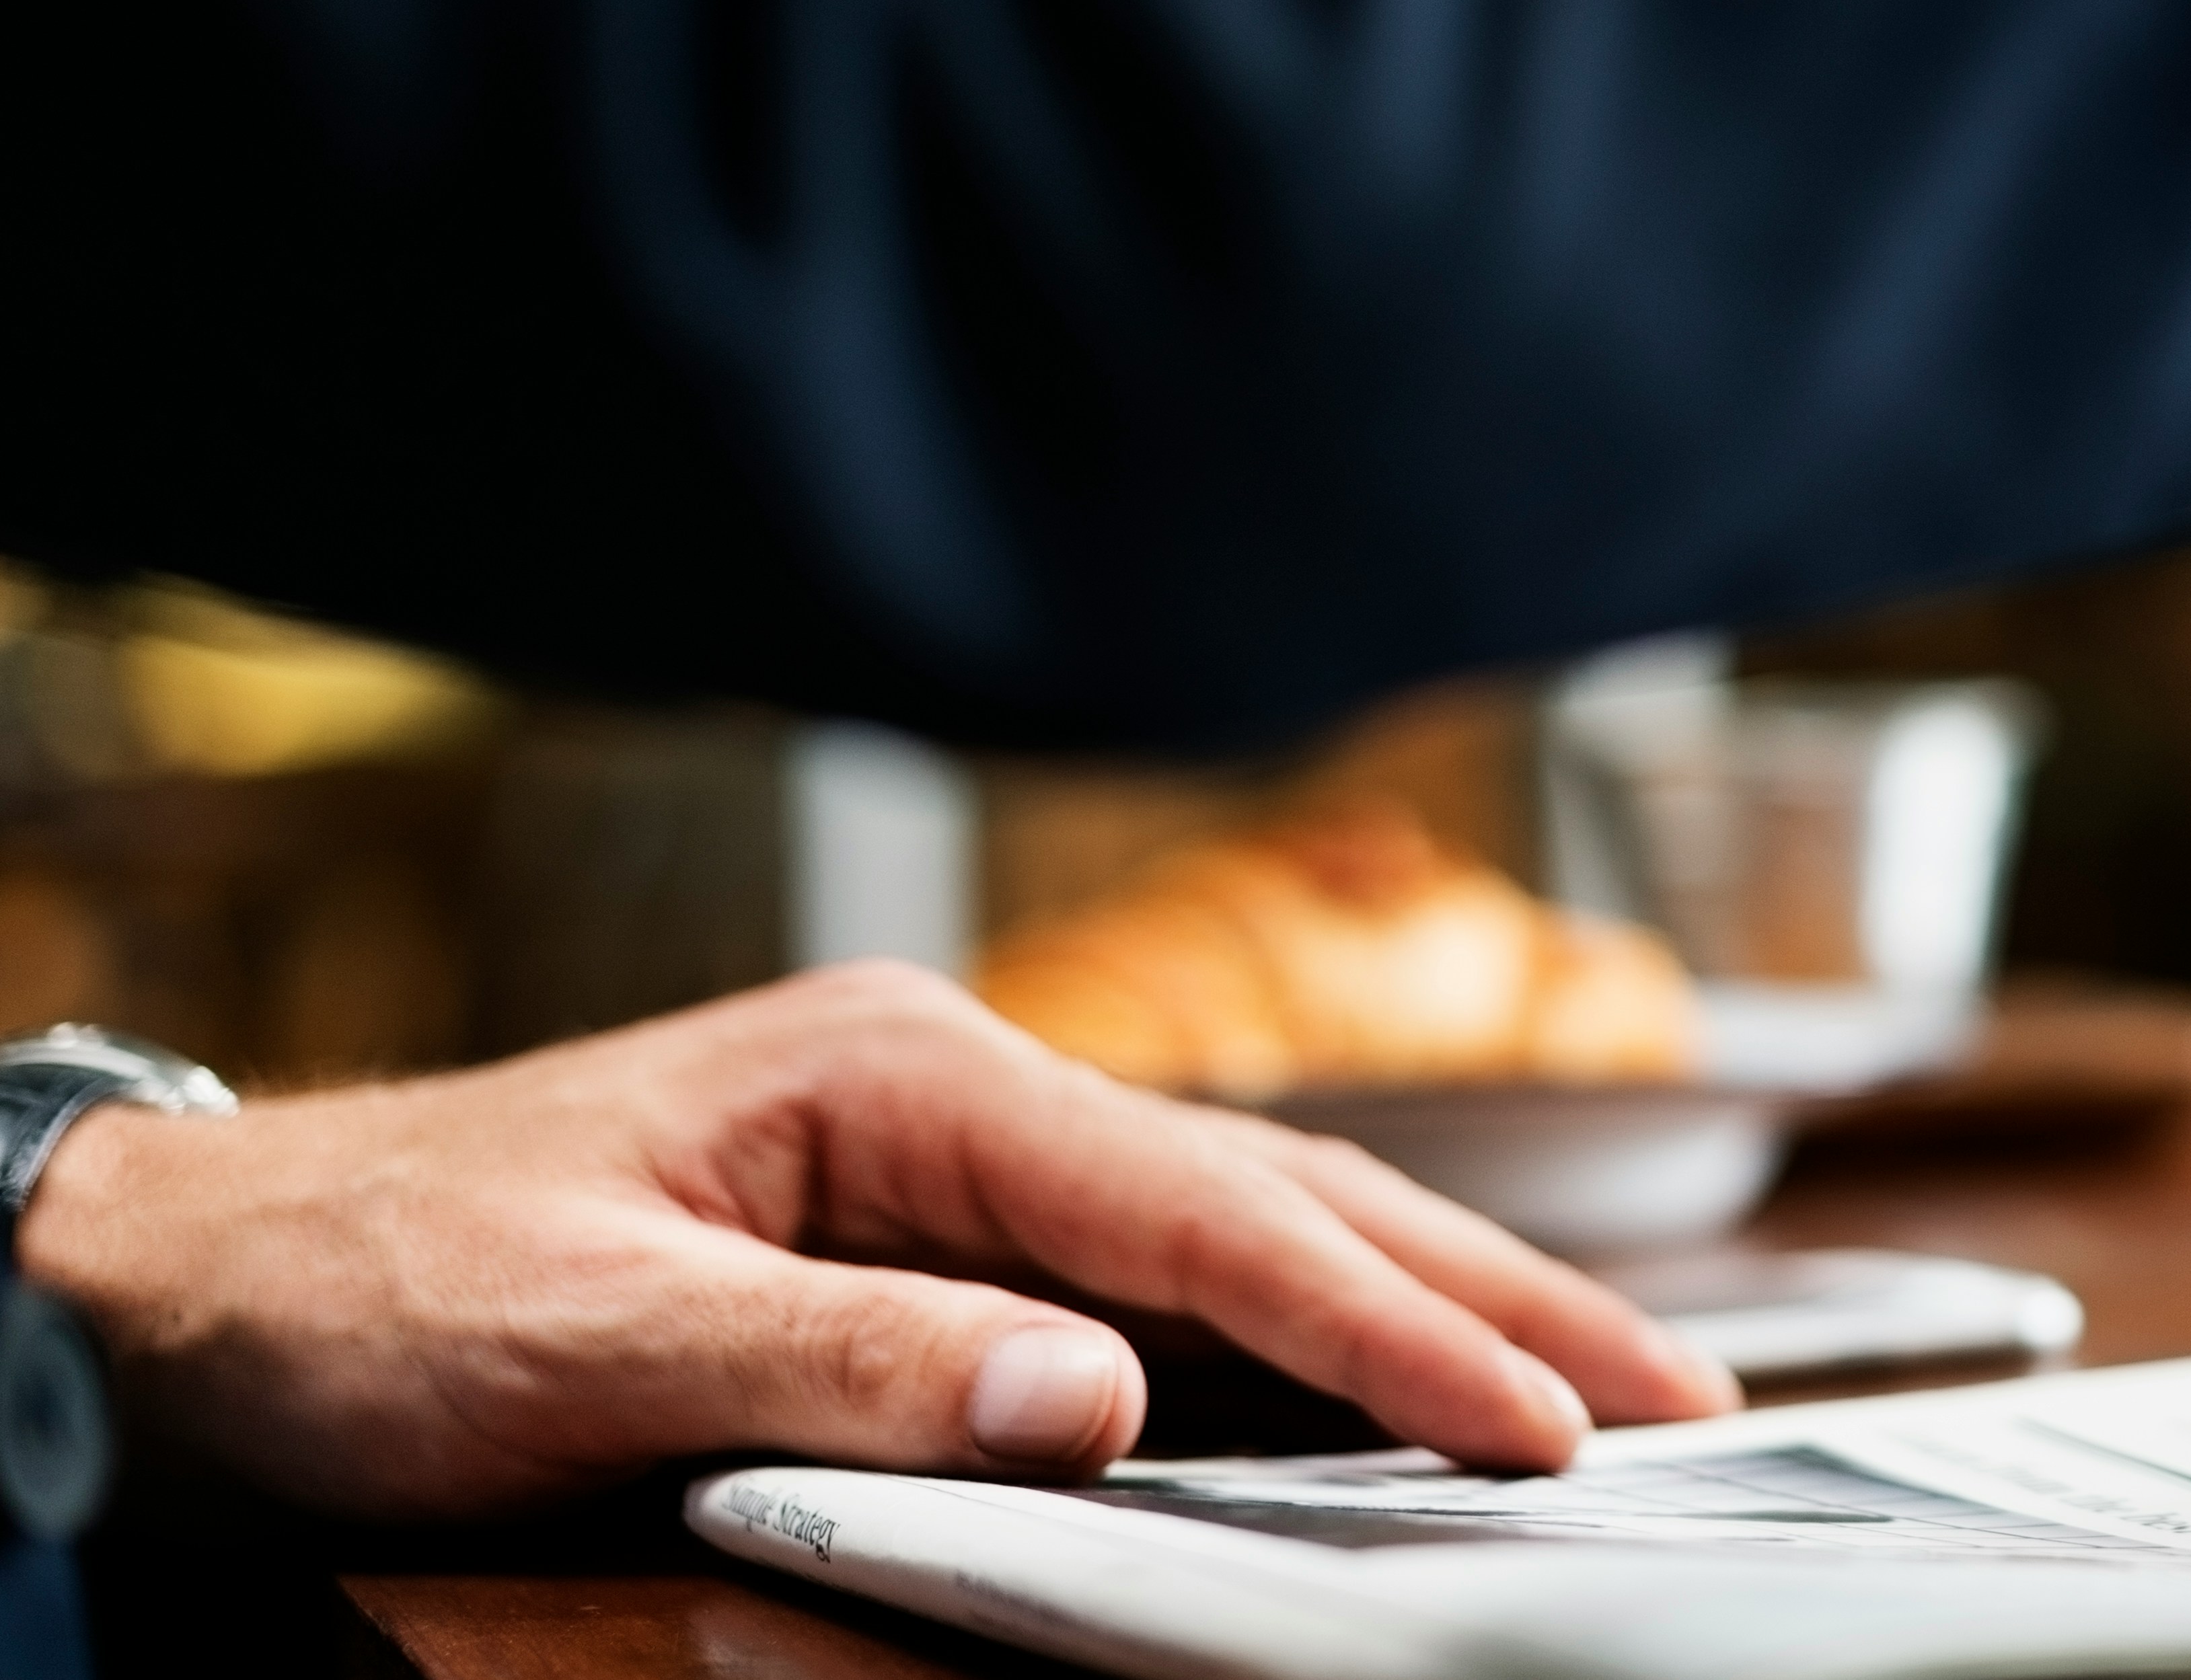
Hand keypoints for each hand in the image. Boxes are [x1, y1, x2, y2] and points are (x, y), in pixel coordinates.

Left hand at [17, 960, 1736, 1518]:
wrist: (192, 1284)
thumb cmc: (361, 1293)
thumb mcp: (573, 1342)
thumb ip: (834, 1367)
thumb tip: (1095, 1401)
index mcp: (903, 1075)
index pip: (1204, 1211)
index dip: (1388, 1325)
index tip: (1536, 1426)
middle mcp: (960, 1097)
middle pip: (1280, 1196)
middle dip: (1495, 1301)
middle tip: (1686, 1410)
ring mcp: (957, 1169)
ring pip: (1251, 1238)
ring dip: (1435, 1317)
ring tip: (1603, 1398)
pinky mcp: (935, 1252)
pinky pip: (1170, 1297)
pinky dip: (1313, 1346)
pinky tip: (1404, 1399)